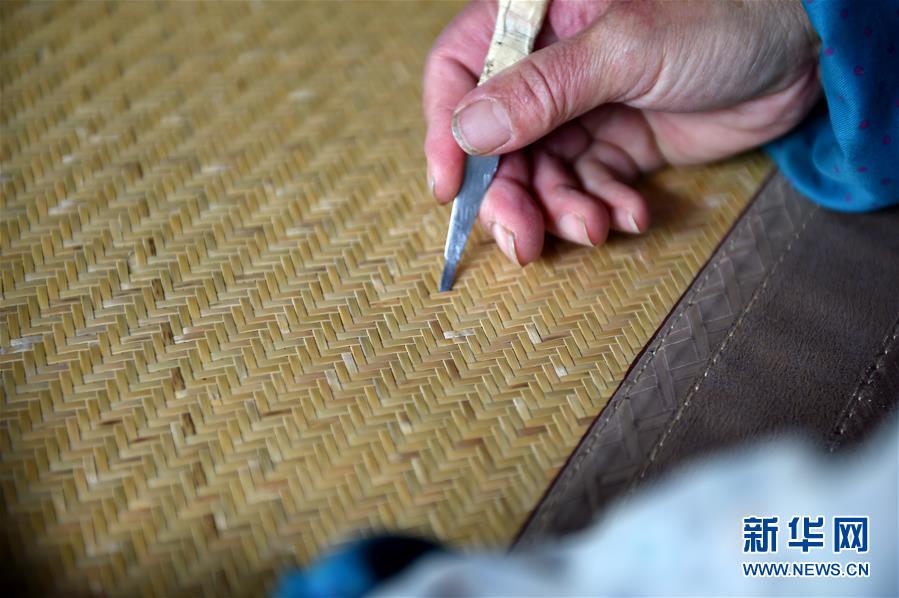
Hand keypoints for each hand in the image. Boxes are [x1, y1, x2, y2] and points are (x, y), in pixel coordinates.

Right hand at [423, 0, 819, 263]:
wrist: (808, 44)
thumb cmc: (722, 13)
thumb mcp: (625, 48)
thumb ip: (542, 90)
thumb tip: (467, 131)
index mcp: (537, 16)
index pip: (461, 69)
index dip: (447, 130)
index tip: (452, 188)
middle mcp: (552, 64)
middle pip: (498, 139)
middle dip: (510, 193)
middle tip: (522, 237)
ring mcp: (585, 106)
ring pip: (543, 172)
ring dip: (561, 209)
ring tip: (593, 227)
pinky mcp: (621, 141)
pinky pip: (590, 185)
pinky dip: (604, 207)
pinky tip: (629, 214)